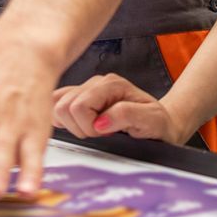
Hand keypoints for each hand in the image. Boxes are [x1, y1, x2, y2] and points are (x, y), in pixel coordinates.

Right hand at [51, 74, 188, 142]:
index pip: (79, 106)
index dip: (89, 127)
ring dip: (71, 125)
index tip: (105, 134)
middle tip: (99, 133)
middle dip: (79, 127)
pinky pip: (56, 105)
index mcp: (111, 84)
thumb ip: (127, 116)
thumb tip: (100, 121)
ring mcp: (85, 89)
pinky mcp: (78, 98)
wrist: (160, 123)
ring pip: (56, 105)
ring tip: (92, 130)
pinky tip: (81, 126)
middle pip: (63, 105)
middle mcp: (95, 83)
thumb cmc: (157, 122)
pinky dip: (64, 120)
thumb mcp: (151, 120)